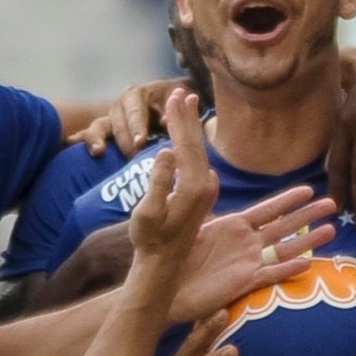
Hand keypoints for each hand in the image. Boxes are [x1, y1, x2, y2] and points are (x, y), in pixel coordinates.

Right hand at [71, 78, 190, 156]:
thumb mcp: (176, 103)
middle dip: (124, 139)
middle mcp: (119, 105)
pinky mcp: (101, 133)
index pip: (135, 109)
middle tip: (132, 156)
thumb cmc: (174, 104)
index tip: (141, 141)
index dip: (136, 124)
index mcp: (137, 94)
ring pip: (98, 127)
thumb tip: (165, 121)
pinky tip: (69, 147)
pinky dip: (77, 141)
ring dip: (97, 139)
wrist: (166, 108)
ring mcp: (108, 119)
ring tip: (98, 152)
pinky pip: (85, 136)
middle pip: (116, 121)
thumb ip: (172, 111)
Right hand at [127, 92, 217, 276]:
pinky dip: (190, 142)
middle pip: (195, 143)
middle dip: (187, 116)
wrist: (163, 264)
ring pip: (198, 150)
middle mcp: (206, 185)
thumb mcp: (148, 213)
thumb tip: (166, 151)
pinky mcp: (203, 194)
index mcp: (194, 186)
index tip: (175, 96)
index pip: (186, 144)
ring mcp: (206, 190)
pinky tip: (186, 136)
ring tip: (186, 104)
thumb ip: (158, 182)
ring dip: (190, 127)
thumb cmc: (150, 240)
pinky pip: (197, 160)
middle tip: (182, 91)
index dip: (179, 119)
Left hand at [172, 185, 337, 321]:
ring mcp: (249, 262)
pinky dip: (289, 269)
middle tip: (333, 204)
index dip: (288, 200)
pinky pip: (271, 274)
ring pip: (285, 249)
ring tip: (332, 230)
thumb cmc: (177, 256)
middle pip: (284, 226)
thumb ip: (205, 203)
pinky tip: (308, 263)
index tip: (309, 189)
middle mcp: (247, 243)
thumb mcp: (192, 224)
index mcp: (234, 226)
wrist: (168, 288)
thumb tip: (210, 173)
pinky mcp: (245, 282)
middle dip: (308, 215)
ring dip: (308, 240)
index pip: (268, 209)